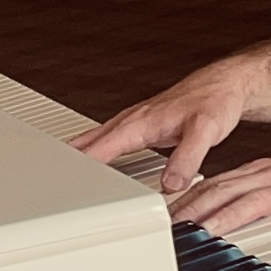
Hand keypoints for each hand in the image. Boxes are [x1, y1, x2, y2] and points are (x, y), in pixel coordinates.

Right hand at [72, 66, 250, 189]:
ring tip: (59, 177)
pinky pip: (109, 140)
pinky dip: (94, 151)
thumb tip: (169, 183)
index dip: (81, 167)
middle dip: (66, 161)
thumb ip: (187, 157)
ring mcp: (134, 124)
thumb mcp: (206, 131)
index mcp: (140, 122)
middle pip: (88, 143)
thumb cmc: (214, 102)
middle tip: (46, 183)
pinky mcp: (141, 128)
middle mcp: (131, 121)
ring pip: (95, 140)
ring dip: (76, 155)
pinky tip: (92, 164)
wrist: (224, 86)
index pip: (101, 149)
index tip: (63, 184)